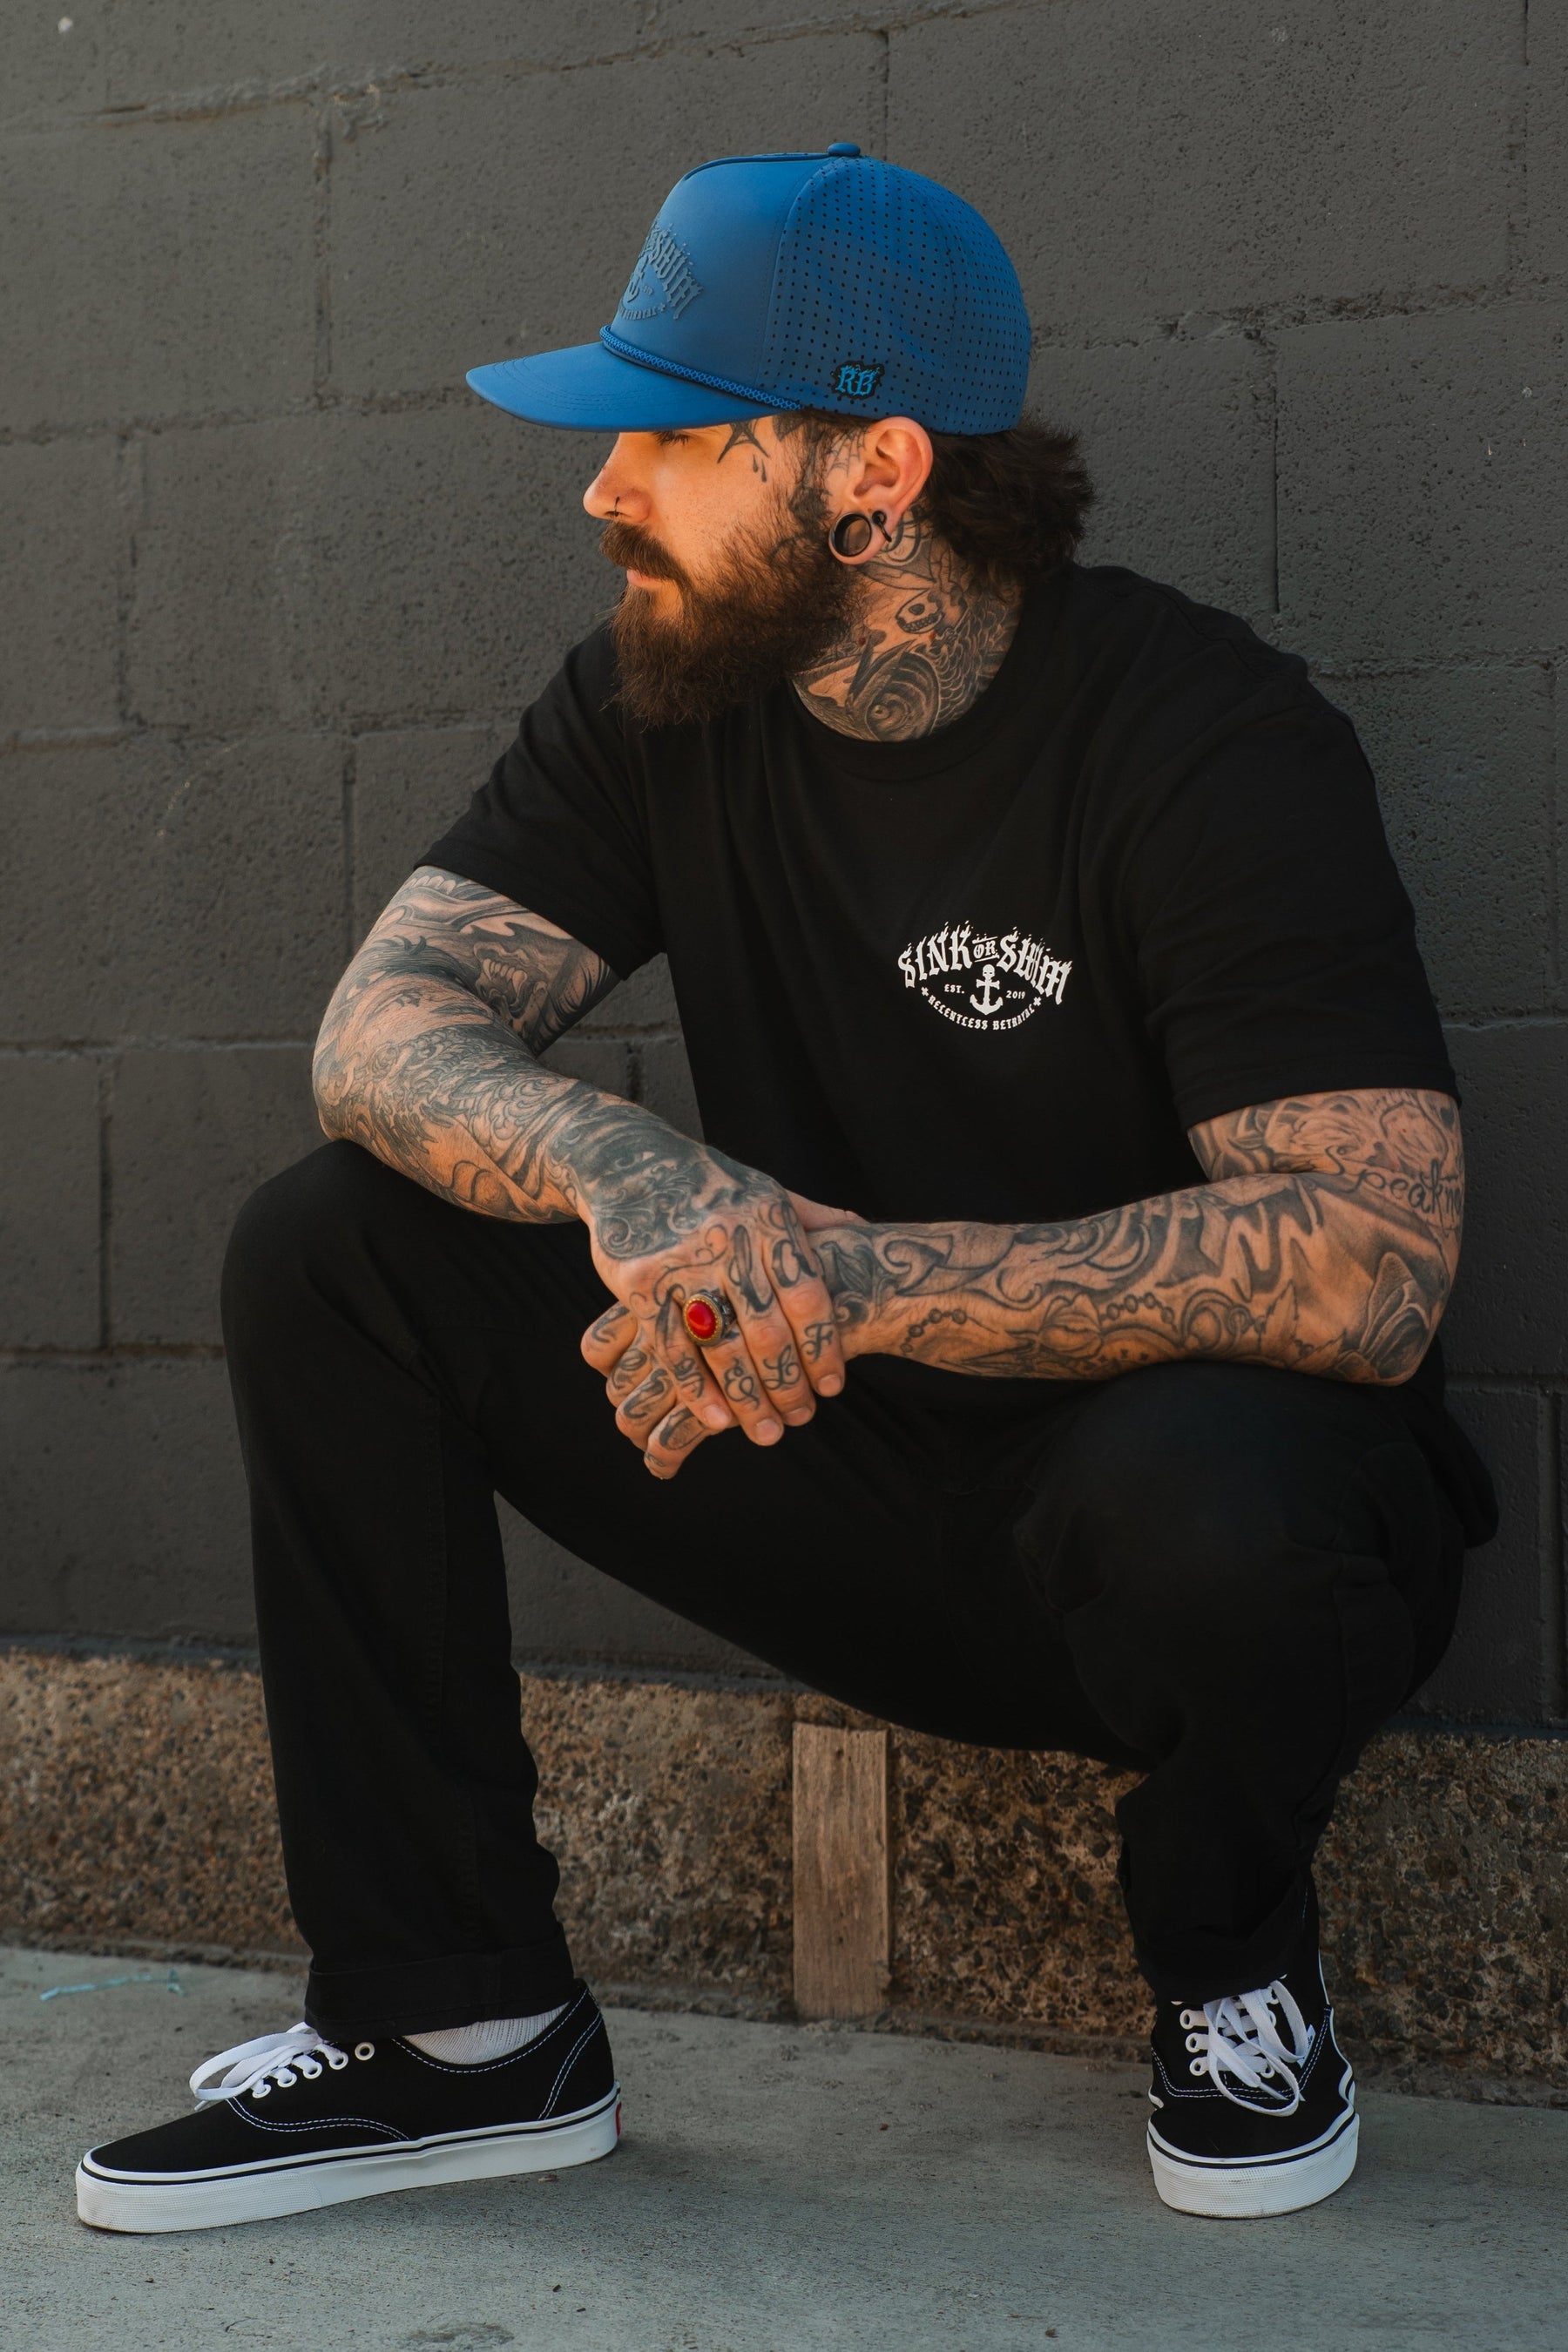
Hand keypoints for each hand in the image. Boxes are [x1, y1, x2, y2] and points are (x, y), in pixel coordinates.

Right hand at [578, 1146, 858, 1478]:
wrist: (628, 1160)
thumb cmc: (710, 1184)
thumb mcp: (765, 1189)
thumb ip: (812, 1218)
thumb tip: (864, 1230)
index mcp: (767, 1220)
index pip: (806, 1295)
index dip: (823, 1346)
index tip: (832, 1386)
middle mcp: (727, 1240)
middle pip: (768, 1329)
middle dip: (787, 1384)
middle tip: (800, 1419)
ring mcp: (681, 1262)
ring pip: (723, 1345)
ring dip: (747, 1399)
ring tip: (766, 1433)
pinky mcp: (639, 1282)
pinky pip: (672, 1347)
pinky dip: (695, 1389)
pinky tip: (716, 1420)